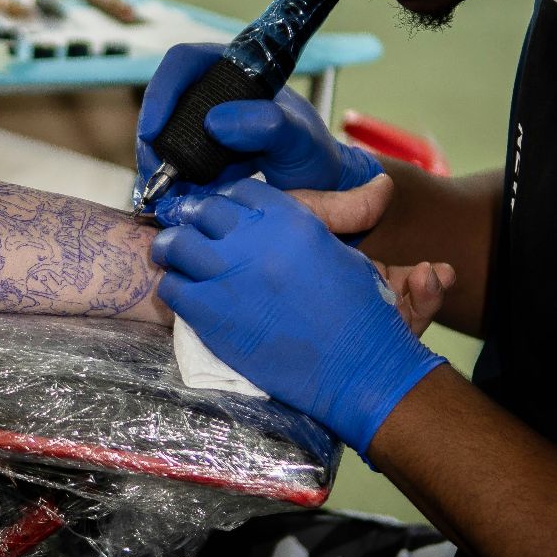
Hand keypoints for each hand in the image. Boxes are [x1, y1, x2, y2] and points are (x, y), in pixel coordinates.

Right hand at [137, 43, 382, 201]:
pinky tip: (171, 202)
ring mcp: (203, 125)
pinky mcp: (198, 156)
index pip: (185, 62)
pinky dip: (166, 183)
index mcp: (236, 70)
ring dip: (155, 164)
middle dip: (151, 137)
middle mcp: (214, 93)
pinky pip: (170, 164)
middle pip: (163, 102)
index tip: (153, 131)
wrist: (321, 190)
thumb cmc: (315, 156)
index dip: (162, 91)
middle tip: (152, 173)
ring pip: (161, 135)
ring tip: (162, 195)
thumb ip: (270, 125)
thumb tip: (216, 122)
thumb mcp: (300, 140)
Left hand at [152, 178, 445, 455]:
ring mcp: (228, 275)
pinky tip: (184, 292)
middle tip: (193, 232)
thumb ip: (349, 218)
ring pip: (176, 243)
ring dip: (173, 248)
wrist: (359, 371)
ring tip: (175, 256)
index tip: (224, 215)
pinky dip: (174, 286)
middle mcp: (255, 239)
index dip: (228, 201)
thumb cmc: (366, 315)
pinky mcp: (210, 314)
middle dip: (195, 219)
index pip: (241, 191)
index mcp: (290, 219)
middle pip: (203, 211)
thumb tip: (384, 185)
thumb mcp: (355, 255)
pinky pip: (172, 286)